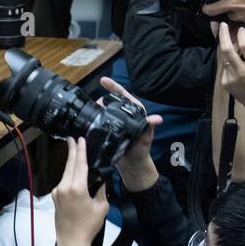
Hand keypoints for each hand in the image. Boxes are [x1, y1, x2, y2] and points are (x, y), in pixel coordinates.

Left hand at [53, 137, 109, 245]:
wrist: (71, 241)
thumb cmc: (88, 226)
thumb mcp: (101, 207)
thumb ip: (101, 190)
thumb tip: (101, 180)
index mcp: (77, 188)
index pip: (80, 164)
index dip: (81, 150)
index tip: (80, 139)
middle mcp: (64, 187)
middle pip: (70, 165)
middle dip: (72, 151)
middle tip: (73, 138)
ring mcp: (57, 192)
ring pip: (66, 173)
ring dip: (71, 162)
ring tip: (75, 151)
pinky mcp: (55, 197)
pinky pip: (64, 181)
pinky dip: (70, 174)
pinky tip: (74, 171)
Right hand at [99, 76, 162, 191]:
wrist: (131, 165)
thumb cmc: (140, 151)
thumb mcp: (145, 139)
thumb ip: (148, 128)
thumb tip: (157, 119)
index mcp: (135, 112)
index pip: (124, 95)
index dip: (113, 87)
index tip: (103, 81)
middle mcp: (125, 114)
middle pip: (111, 100)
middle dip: (102, 99)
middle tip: (95, 105)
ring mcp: (116, 121)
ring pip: (104, 109)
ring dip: (97, 109)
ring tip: (91, 113)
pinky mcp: (108, 128)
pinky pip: (100, 120)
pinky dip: (94, 118)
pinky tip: (88, 119)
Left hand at [217, 23, 244, 118]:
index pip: (244, 46)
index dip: (241, 34)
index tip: (241, 29)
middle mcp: (242, 73)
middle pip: (227, 50)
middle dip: (223, 35)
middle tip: (222, 25)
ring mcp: (232, 79)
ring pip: (225, 58)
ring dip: (228, 49)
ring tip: (232, 43)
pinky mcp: (225, 83)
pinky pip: (225, 67)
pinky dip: (229, 62)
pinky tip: (236, 63)